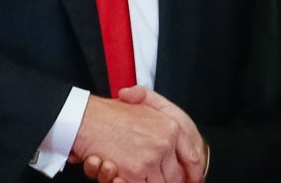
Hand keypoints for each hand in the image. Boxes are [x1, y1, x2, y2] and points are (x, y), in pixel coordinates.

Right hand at [71, 87, 206, 182]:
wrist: (86, 118)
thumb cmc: (111, 113)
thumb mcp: (146, 106)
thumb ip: (164, 119)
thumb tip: (177, 143)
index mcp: (172, 127)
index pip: (194, 158)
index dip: (193, 173)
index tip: (191, 179)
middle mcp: (165, 143)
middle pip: (176, 176)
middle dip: (168, 182)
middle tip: (154, 178)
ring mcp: (151, 159)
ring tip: (141, 178)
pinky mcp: (134, 172)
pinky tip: (125, 180)